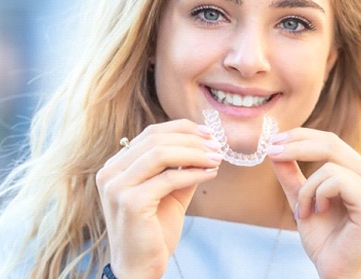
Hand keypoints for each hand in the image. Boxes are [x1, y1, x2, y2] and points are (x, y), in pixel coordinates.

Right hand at [96, 120, 221, 278]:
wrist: (140, 268)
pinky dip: (194, 173)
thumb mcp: (170, 191)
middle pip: (156, 139)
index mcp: (116, 166)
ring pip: (161, 153)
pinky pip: (169, 178)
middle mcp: (110, 172)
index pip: (151, 133)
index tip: (208, 132)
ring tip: (217, 158)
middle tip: (217, 145)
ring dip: (195, 153)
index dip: (182, 129)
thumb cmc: (155, 230)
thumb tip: (206, 144)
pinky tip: (211, 173)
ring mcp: (117, 187)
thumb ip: (181, 167)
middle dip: (192, 139)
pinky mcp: (130, 202)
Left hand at [267, 129, 360, 278]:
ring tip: (303, 211)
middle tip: (272, 152)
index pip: (330, 141)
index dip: (301, 136)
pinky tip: (318, 212)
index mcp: (360, 171)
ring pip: (329, 165)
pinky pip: (336, 181)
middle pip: (331, 143)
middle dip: (296, 146)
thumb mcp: (301, 198)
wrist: (334, 270)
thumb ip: (290, 174)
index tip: (273, 141)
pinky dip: (318, 195)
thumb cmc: (323, 237)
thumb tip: (274, 148)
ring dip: (306, 189)